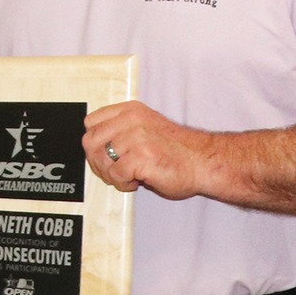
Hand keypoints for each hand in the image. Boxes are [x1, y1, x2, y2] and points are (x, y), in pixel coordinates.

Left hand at [84, 100, 215, 199]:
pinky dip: (123, 183)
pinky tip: (138, 181)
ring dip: (111, 175)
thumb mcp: (146, 128)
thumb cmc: (178, 151)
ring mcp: (136, 138)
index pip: (91, 122)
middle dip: (98, 162)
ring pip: (101, 160)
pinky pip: (115, 174)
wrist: (205, 162)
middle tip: (113, 171)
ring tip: (129, 176)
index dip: (94, 143)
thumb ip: (121, 131)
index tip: (104, 154)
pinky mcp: (141, 157)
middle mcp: (132, 121)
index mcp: (131, 111)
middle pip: (90, 142)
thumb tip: (95, 147)